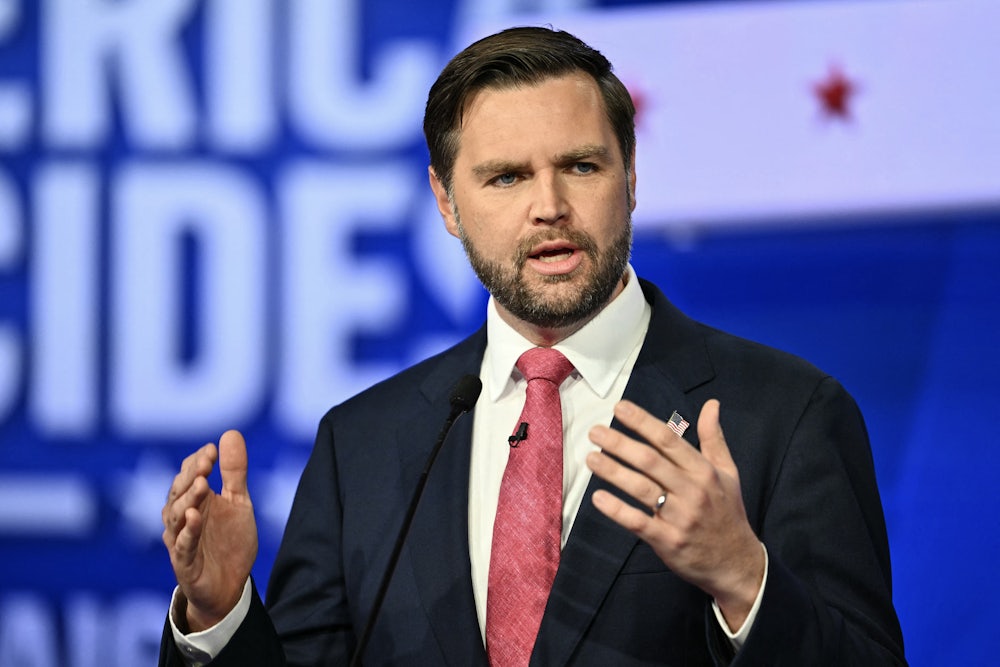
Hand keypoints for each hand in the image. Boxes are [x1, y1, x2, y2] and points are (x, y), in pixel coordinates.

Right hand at [161, 430, 257, 631]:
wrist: (230, 585)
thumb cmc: (230, 540)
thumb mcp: (238, 502)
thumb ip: (234, 472)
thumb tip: (230, 433)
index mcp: (195, 500)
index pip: (189, 474)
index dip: (198, 462)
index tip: (212, 450)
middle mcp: (182, 517)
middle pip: (179, 492)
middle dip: (190, 476)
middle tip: (205, 463)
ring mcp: (181, 540)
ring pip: (176, 517)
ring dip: (188, 500)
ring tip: (202, 485)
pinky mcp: (184, 564)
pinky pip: (182, 546)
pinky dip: (188, 531)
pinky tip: (195, 517)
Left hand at [586, 399, 763, 629]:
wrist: (736, 563)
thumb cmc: (728, 512)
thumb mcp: (728, 473)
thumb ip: (714, 438)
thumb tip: (711, 404)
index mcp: (704, 471)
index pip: (669, 440)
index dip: (643, 422)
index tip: (620, 408)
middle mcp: (692, 491)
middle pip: (650, 461)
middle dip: (620, 444)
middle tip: (596, 432)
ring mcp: (680, 517)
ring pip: (641, 489)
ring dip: (613, 472)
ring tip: (591, 458)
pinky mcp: (668, 541)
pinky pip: (638, 523)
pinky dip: (617, 510)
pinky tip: (598, 498)